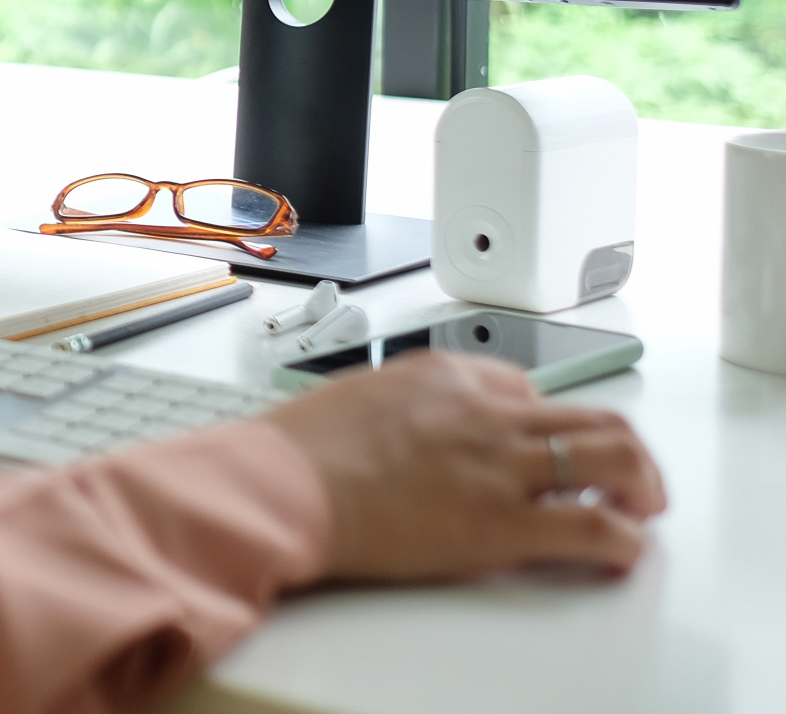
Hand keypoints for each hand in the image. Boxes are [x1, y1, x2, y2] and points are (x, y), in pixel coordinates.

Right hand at [261, 352, 665, 580]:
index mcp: (445, 374)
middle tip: (628, 480)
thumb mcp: (359, 396)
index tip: (547, 449)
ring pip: (614, 455)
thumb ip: (405, 406)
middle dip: (623, 449)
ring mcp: (499, 463)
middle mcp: (485, 409)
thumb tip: (419, 432)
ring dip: (641, 484)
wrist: (284, 483)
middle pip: (592, 414)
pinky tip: (617, 552)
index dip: (546, 426)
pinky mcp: (503, 522)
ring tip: (638, 510)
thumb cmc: (303, 448)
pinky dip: (623, 542)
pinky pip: (595, 528)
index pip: (526, 389)